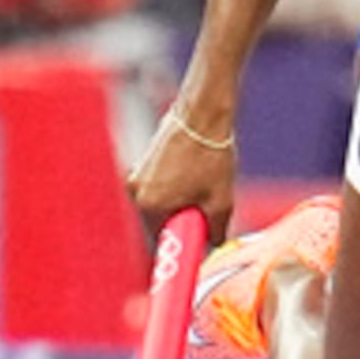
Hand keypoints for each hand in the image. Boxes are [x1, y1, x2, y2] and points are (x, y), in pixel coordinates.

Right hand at [128, 106, 237, 252]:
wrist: (203, 115)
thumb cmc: (211, 156)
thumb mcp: (221, 200)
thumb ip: (216, 230)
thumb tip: (214, 243)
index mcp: (151, 206)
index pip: (164, 239)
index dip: (184, 241)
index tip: (199, 238)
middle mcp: (138, 192)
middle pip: (160, 221)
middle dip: (183, 219)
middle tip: (207, 208)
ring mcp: (138, 175)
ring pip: (160, 202)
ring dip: (180, 201)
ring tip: (203, 184)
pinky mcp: (142, 161)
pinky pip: (158, 185)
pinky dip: (175, 184)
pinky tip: (194, 170)